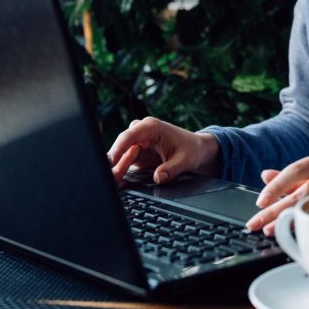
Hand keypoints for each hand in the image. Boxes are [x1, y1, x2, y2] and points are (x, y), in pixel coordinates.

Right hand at [106, 117, 220, 184]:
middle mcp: (141, 132)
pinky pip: (125, 162)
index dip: (119, 148)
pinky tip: (119, 180)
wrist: (197, 150)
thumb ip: (171, 169)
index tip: (111, 161)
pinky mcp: (138, 153)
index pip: (130, 136)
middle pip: (121, 145)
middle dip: (115, 160)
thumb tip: (159, 177)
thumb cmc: (192, 149)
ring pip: (121, 155)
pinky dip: (122, 170)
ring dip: (117, 167)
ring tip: (114, 181)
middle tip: (110, 177)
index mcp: (151, 127)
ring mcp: (138, 143)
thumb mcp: (185, 160)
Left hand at [246, 152, 308, 234]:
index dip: (275, 186)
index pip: (295, 170)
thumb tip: (264, 175)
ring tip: (270, 231)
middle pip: (299, 193)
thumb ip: (296, 177)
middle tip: (254, 224)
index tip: (259, 202)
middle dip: (273, 211)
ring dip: (287, 221)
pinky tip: (300, 235)